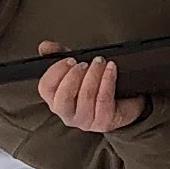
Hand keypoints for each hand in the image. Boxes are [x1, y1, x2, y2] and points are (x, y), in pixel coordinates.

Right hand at [30, 45, 144, 134]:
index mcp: (56, 100)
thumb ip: (59, 55)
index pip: (45, 88)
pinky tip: (110, 69)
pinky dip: (107, 80)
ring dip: (93, 74)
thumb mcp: (77, 67)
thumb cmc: (96, 86)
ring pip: (85, 96)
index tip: (69, 59)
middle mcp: (67, 114)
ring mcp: (85, 121)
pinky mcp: (103, 123)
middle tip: (85, 63)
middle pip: (62, 97)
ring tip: (100, 62)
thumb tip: (45, 46)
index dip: (56, 71)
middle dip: (74, 75)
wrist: (124, 101)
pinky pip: (103, 99)